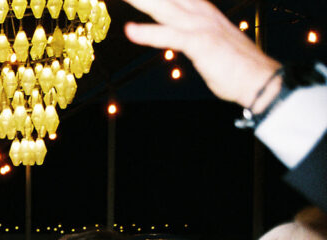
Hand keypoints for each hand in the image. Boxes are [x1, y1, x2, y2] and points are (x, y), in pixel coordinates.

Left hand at [121, 0, 280, 108]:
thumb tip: (177, 36)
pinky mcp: (201, 43)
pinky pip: (170, 36)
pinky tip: (130, 30)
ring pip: (164, 8)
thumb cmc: (235, 66)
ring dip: (141, 1)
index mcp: (203, 11)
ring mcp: (201, 27)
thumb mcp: (209, 43)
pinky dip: (149, 33)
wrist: (261, 80)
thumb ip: (191, 35)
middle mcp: (201, 13)